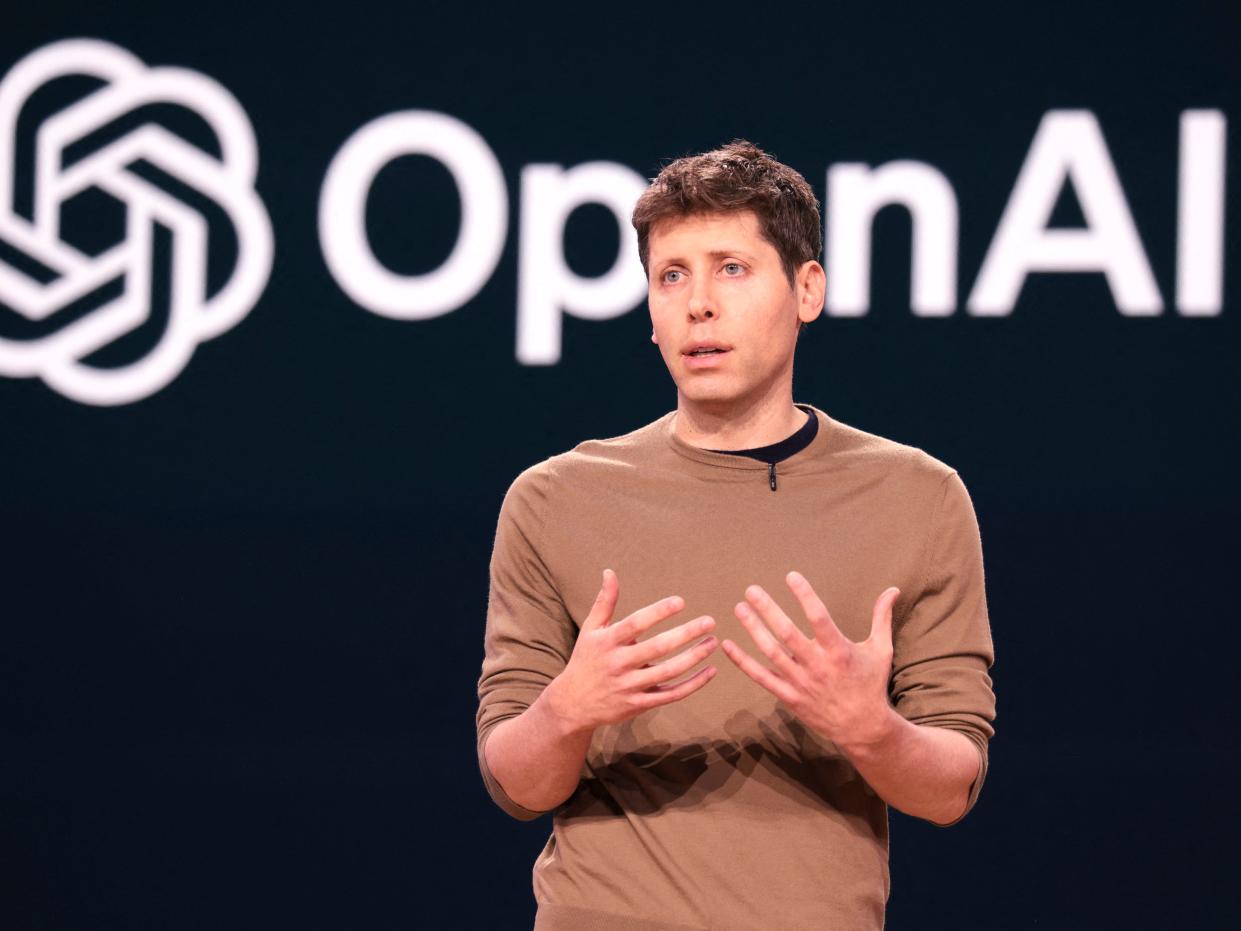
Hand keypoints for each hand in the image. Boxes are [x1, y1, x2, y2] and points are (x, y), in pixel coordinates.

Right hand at [546, 569, 718, 734]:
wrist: (573, 704)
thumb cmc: (586, 659)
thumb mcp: (591, 629)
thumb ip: (605, 601)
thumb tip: (609, 572)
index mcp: (608, 642)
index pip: (635, 624)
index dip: (658, 612)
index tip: (680, 602)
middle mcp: (618, 664)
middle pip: (657, 648)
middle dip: (685, 634)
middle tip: (709, 621)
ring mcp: (630, 686)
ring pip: (668, 672)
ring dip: (694, 657)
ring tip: (713, 642)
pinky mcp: (640, 705)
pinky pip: (671, 695)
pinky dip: (693, 684)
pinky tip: (710, 671)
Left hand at [720, 571, 900, 748]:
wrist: (863, 728)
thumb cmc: (871, 684)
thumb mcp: (881, 650)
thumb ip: (882, 617)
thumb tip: (893, 589)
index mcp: (839, 651)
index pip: (819, 617)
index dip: (804, 595)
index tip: (791, 576)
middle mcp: (818, 666)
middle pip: (787, 633)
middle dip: (768, 609)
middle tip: (751, 589)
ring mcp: (801, 682)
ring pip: (771, 653)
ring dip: (753, 630)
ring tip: (739, 608)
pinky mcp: (789, 697)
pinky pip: (761, 678)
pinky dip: (743, 662)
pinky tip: (727, 645)